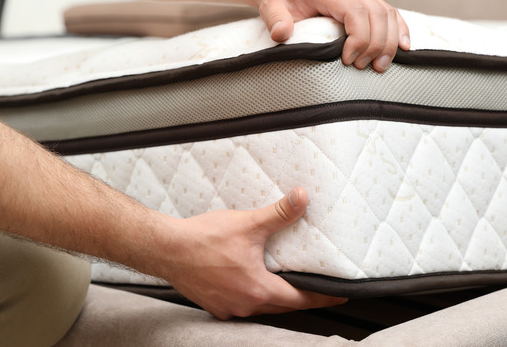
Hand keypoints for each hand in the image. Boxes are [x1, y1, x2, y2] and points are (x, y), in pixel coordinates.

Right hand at [158, 187, 346, 319]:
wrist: (166, 249)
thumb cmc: (203, 239)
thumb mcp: (248, 224)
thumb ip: (279, 213)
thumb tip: (302, 198)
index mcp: (259, 290)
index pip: (302, 299)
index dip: (324, 296)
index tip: (339, 295)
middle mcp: (246, 305)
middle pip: (284, 307)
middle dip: (302, 298)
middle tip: (318, 288)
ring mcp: (228, 308)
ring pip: (262, 308)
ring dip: (276, 297)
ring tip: (287, 283)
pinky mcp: (215, 305)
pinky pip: (242, 306)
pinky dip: (253, 297)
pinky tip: (252, 283)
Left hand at [258, 0, 410, 72]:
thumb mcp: (271, 6)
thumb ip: (275, 19)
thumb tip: (281, 34)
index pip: (356, 11)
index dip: (359, 37)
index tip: (347, 59)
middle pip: (377, 14)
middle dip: (375, 45)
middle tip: (361, 67)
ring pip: (388, 14)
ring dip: (389, 42)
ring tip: (378, 67)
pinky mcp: (366, 1)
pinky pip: (390, 13)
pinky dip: (400, 30)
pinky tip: (403, 48)